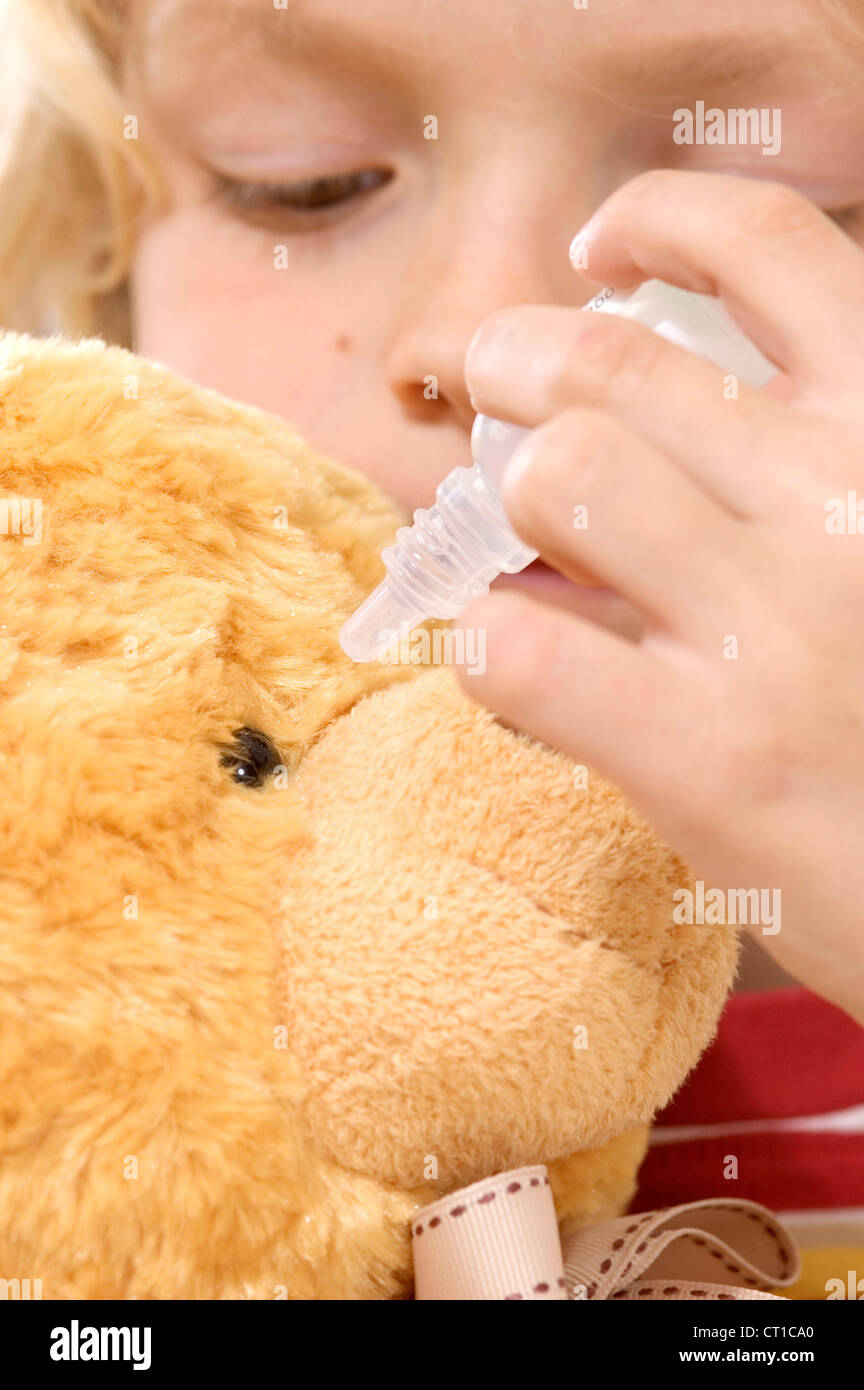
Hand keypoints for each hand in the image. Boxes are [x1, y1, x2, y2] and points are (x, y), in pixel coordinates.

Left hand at [456, 169, 863, 1024]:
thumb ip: (794, 467)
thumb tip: (628, 423)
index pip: (772, 244)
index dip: (660, 218)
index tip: (602, 250)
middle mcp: (840, 502)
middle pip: (610, 362)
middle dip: (514, 359)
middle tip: (494, 390)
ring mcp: (772, 630)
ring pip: (560, 479)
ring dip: (501, 500)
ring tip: (506, 541)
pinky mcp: (707, 758)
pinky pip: (522, 655)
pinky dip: (483, 649)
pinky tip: (506, 663)